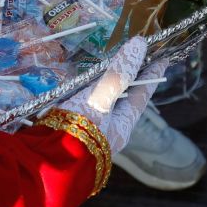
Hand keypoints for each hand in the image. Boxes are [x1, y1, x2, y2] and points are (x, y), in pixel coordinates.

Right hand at [58, 36, 160, 151]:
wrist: (43, 161)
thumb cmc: (77, 132)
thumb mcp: (100, 99)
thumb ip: (119, 73)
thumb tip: (139, 44)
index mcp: (121, 126)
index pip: (142, 95)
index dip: (152, 75)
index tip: (163, 58)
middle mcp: (108, 129)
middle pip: (124, 97)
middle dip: (129, 77)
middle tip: (136, 56)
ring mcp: (88, 129)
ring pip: (102, 99)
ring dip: (105, 82)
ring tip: (109, 63)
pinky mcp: (68, 126)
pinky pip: (82, 103)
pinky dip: (85, 89)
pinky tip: (80, 80)